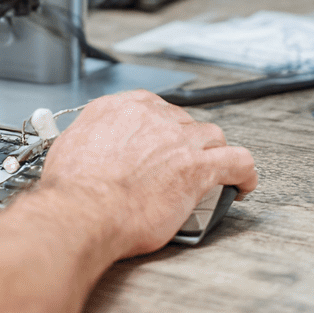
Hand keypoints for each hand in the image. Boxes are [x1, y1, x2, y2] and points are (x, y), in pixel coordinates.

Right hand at [39, 90, 256, 256]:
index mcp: (115, 108)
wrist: (86, 207)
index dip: (159, 125)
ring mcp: (176, 138)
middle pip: (181, 119)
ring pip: (212, 135)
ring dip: (212, 151)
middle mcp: (148, 116)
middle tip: (179, 163)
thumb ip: (87, 140)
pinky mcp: (198, 167)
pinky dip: (244, 173)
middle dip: (184, 140)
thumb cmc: (75, 186)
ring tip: (212, 170)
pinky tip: (241, 184)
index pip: (150, 105)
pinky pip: (238, 161)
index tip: (160, 139)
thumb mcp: (70, 147)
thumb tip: (87, 150)